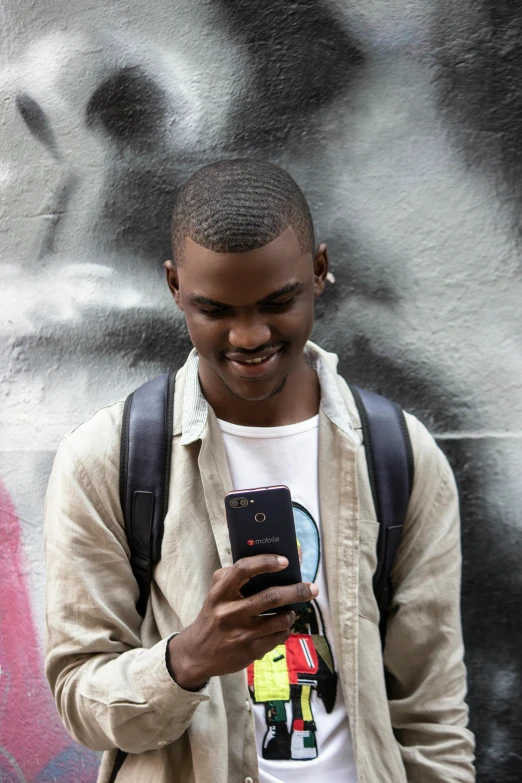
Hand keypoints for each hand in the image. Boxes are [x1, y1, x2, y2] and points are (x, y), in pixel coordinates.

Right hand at [167, 554, 318, 689]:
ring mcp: (240, 634)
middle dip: (296, 591)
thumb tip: (269, 563)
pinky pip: (278, 637)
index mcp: (220, 593)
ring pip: (279, 619)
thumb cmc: (213, 615)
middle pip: (270, 597)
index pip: (243, 569)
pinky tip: (282, 626)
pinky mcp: (249, 651)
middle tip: (312, 588)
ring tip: (293, 610)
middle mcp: (229, 612)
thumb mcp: (215, 593)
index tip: (285, 561)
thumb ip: (234, 576)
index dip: (266, 562)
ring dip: (291, 613)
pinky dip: (285, 629)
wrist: (197, 654)